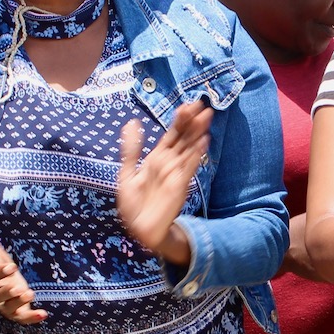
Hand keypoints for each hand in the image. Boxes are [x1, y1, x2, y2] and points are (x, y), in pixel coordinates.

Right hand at [0, 225, 46, 323]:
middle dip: (7, 291)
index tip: (11, 267)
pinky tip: (43, 314)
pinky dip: (31, 318)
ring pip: (8, 306)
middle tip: (18, 288)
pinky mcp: (14, 311)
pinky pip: (21, 317)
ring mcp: (3, 304)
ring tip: (29, 294)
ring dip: (19, 302)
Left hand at [118, 102, 211, 267]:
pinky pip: (189, 167)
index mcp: (157, 158)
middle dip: (191, 121)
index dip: (179, 119)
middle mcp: (169, 163)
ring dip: (197, 132)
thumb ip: (131, 149)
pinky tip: (203, 141)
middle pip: (184, 137)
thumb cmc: (133, 205)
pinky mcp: (180, 185)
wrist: (139, 229)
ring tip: (206, 115)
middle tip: (201, 103)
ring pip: (189, 148)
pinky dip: (196, 154)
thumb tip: (132, 122)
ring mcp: (176, 173)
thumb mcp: (127, 173)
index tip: (187, 104)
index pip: (172, 134)